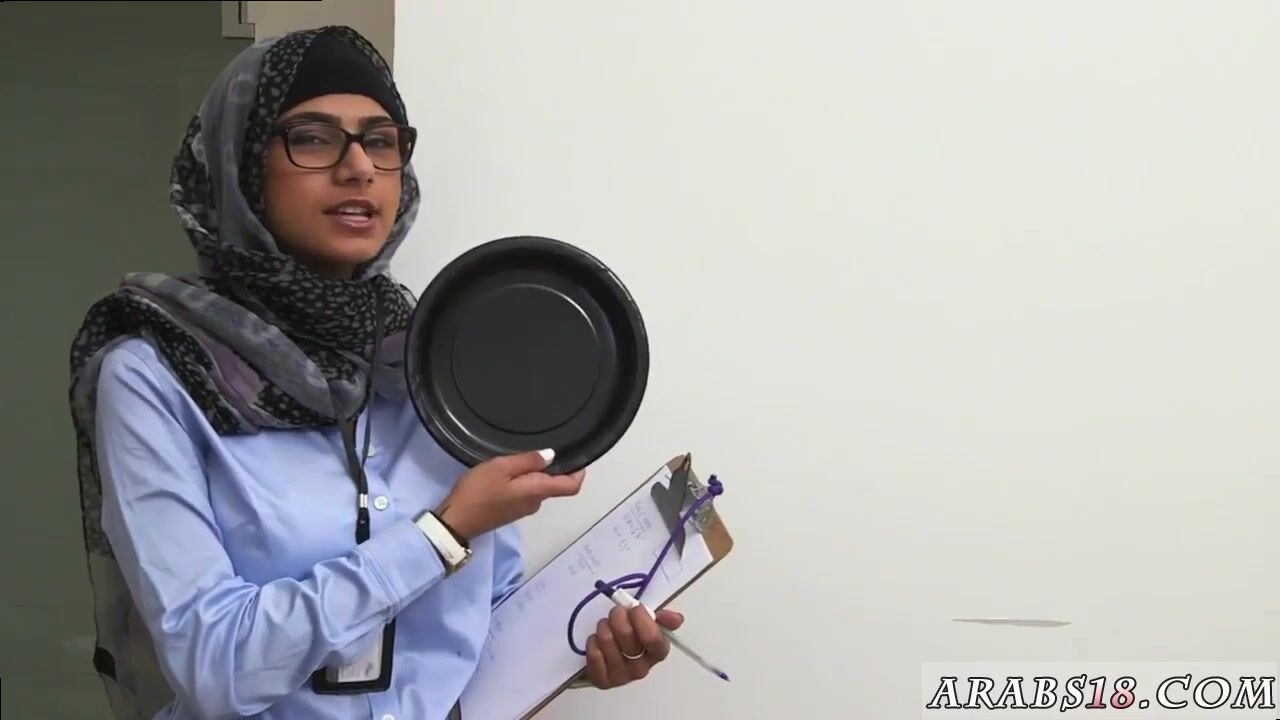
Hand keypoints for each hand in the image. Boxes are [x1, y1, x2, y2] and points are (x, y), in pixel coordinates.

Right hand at [435, 449, 585, 539]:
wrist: (455, 521)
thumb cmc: (478, 491)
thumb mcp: (501, 467)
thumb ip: (528, 461)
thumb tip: (551, 456)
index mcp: (538, 491)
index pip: (571, 486)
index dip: (579, 471)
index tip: (577, 455)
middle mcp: (536, 503)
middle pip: (554, 484)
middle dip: (551, 467)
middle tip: (536, 447)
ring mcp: (523, 509)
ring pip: (537, 488)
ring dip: (533, 474)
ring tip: (516, 458)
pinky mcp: (511, 512)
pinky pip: (525, 493)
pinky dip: (522, 482)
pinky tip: (506, 472)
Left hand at [584, 605, 684, 688]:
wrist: (609, 658)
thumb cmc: (631, 638)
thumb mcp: (648, 624)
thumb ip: (663, 618)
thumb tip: (676, 618)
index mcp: (657, 652)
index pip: (653, 638)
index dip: (641, 618)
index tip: (635, 608)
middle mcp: (642, 668)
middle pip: (626, 634)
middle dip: (618, 616)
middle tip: (616, 615)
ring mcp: (622, 676)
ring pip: (606, 639)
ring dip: (603, 627)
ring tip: (606, 628)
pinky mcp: (603, 681)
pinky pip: (594, 653)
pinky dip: (592, 642)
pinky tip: (597, 643)